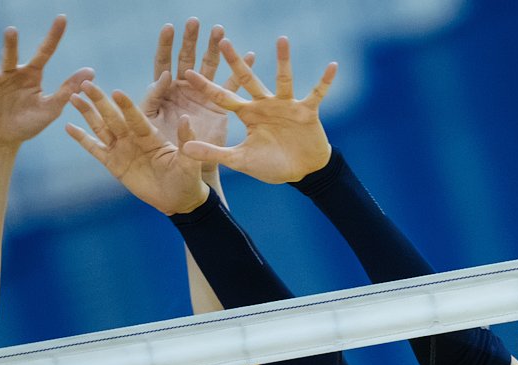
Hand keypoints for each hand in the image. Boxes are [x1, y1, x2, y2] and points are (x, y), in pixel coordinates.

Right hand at [0, 16, 92, 153]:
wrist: (2, 141)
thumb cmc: (26, 122)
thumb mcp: (50, 109)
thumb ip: (68, 90)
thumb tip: (91, 71)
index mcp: (30, 76)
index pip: (44, 53)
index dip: (54, 36)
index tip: (63, 18)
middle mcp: (9, 76)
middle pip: (11, 57)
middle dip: (10, 45)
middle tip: (12, 31)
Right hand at [66, 82, 207, 215]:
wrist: (178, 199)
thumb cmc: (187, 178)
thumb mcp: (189, 160)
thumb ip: (186, 140)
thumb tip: (187, 118)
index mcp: (150, 135)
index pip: (135, 117)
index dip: (126, 106)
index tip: (116, 92)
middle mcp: (133, 138)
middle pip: (113, 116)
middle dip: (99, 101)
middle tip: (85, 84)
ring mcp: (121, 149)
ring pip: (101, 127)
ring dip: (87, 113)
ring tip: (73, 97)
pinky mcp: (113, 163)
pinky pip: (95, 148)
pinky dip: (82, 139)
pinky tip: (68, 126)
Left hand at [141, 20, 255, 162]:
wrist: (189, 173)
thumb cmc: (165, 153)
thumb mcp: (153, 124)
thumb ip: (153, 100)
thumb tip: (164, 76)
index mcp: (165, 93)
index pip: (163, 63)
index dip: (166, 45)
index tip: (170, 27)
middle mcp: (184, 90)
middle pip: (187, 59)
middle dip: (192, 40)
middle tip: (195, 22)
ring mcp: (203, 96)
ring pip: (210, 67)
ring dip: (215, 49)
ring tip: (220, 31)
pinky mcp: (221, 107)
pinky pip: (233, 85)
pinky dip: (242, 71)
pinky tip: (250, 55)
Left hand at [180, 36, 336, 183]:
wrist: (303, 173)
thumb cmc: (272, 165)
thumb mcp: (240, 160)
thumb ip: (215, 153)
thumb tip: (185, 149)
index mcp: (248, 115)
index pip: (223, 97)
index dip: (206, 86)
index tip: (188, 72)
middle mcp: (265, 105)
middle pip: (248, 79)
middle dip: (236, 62)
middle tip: (222, 40)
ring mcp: (287, 106)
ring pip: (283, 79)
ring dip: (283, 60)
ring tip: (282, 39)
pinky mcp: (307, 111)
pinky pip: (317, 93)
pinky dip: (325, 81)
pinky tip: (332, 66)